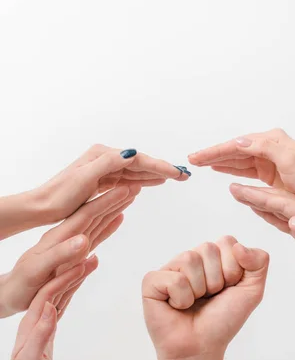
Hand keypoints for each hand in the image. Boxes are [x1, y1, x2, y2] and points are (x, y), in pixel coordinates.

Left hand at [0, 184, 136, 317]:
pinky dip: (108, 226)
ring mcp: (71, 245)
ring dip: (114, 207)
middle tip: (136, 185)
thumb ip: (61, 255)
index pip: (88, 214)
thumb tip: (83, 242)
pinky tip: (116, 220)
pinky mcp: (74, 255)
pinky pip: (95, 235)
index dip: (108, 201)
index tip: (127, 189)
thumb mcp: (38, 270)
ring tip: (130, 195)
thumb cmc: (22, 284)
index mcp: (60, 238)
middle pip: (96, 212)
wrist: (12, 294)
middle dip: (116, 199)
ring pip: (97, 221)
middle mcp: (68, 238)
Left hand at [0, 258, 96, 359]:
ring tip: (94, 256)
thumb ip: (40, 335)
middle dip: (73, 266)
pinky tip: (84, 275)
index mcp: (33, 320)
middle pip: (57, 283)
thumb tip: (50, 309)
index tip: (82, 261)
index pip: (50, 291)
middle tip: (93, 250)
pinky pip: (66, 297)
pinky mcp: (52, 321)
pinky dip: (76, 285)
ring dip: (77, 271)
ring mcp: (45, 316)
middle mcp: (39, 313)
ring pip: (63, 288)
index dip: (65, 276)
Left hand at [32, 143, 190, 225]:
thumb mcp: (85, 178)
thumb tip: (132, 153)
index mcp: (103, 155)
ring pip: (136, 171)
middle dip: (163, 169)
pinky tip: (151, 183)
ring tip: (175, 177)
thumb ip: (108, 163)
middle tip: (185, 176)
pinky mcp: (101, 181)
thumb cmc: (61, 195)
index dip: (160, 166)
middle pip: (140, 163)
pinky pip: (128, 179)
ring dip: (156, 174)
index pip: (138, 159)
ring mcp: (103, 170)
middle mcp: (104, 158)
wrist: (43, 206)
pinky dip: (142, 180)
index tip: (178, 173)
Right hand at [142, 236, 268, 359]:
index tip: (227, 289)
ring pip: (190, 260)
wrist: (201, 347)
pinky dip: (181, 299)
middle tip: (208, 298)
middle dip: (216, 280)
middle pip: (208, 248)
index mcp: (212, 257)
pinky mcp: (152, 281)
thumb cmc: (222, 320)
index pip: (227, 242)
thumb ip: (259, 262)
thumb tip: (238, 246)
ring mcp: (169, 268)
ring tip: (193, 303)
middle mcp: (190, 259)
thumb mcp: (252, 291)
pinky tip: (176, 307)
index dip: (233, 270)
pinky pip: (174, 279)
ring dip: (198, 290)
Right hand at [189, 129, 294, 203]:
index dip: (215, 151)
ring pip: (236, 159)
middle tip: (192, 160)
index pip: (237, 145)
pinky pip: (244, 168)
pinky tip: (219, 169)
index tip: (198, 157)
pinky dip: (230, 168)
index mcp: (271, 140)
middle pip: (233, 150)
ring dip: (218, 160)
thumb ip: (264, 148)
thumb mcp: (289, 159)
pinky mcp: (268, 172)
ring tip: (201, 163)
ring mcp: (267, 159)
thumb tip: (239, 142)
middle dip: (212, 154)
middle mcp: (267, 146)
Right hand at [229, 183, 294, 297]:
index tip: (239, 189)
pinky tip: (259, 209)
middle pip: (277, 201)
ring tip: (240, 192)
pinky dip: (267, 212)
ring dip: (258, 200)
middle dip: (254, 193)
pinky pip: (282, 220)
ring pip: (278, 209)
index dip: (259, 196)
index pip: (282, 203)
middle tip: (232, 187)